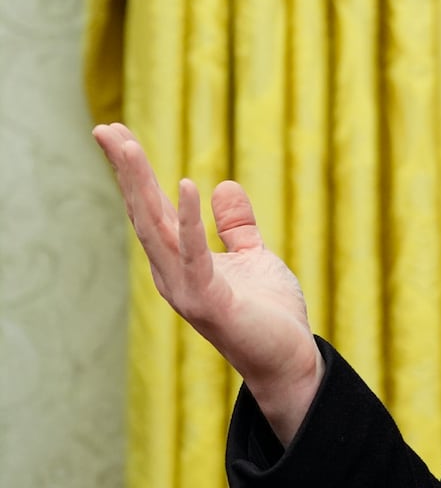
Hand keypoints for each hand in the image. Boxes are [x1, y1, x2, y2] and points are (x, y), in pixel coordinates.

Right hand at [93, 123, 323, 443]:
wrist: (289, 359)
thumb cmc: (268, 313)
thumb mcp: (254, 257)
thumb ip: (236, 226)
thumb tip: (223, 186)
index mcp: (180, 261)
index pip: (151, 208)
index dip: (135, 172)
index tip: (116, 133)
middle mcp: (172, 273)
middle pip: (143, 212)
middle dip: (125, 170)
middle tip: (104, 128)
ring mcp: (185, 289)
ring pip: (155, 228)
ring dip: (139, 186)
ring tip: (125, 146)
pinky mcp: (208, 301)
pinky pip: (194, 253)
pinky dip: (188, 219)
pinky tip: (183, 184)